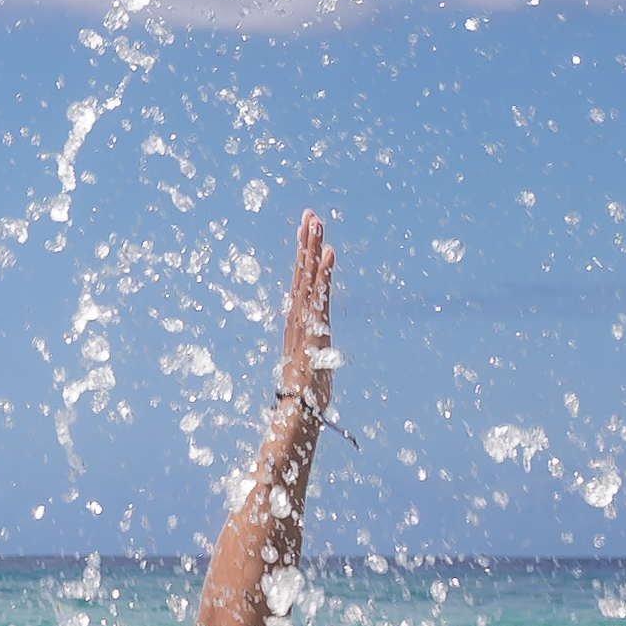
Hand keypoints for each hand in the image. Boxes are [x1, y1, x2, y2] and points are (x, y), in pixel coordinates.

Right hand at [273, 209, 334, 415]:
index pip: (301, 284)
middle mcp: (298, 318)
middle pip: (301, 273)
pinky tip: (328, 252)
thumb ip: (314, 358)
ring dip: (312, 248)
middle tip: (309, 215)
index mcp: (297, 324)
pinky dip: (323, 272)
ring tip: (315, 222)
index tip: (307, 234)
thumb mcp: (313, 370)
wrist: (299, 410)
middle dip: (306, 243)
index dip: (303, 258)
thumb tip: (314, 361)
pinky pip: (319, 293)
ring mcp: (304, 321)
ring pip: (307, 277)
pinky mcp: (314, 326)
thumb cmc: (306, 396)